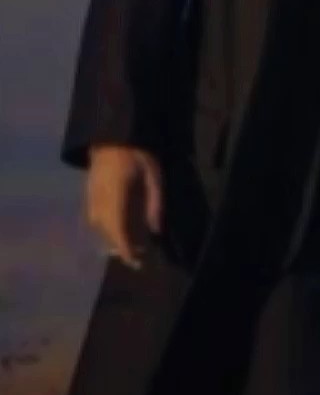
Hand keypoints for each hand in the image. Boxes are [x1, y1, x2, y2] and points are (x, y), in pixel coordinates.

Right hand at [86, 146, 163, 269]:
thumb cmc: (137, 152)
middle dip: (120, 248)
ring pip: (98, 226)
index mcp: (116, 194)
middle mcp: (100, 198)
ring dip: (112, 238)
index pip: (118, 229)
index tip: (135, 261)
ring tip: (129, 246)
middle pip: (107, 232)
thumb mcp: (153, 175)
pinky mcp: (88, 191)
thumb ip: (155, 203)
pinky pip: (94, 217)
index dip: (126, 248)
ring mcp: (91, 195)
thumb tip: (155, 231)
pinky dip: (105, 227)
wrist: (112, 133)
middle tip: (137, 259)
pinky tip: (117, 228)